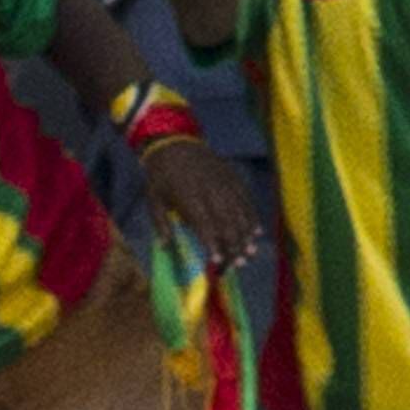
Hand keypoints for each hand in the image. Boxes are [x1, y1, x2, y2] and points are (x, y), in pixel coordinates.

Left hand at [142, 137, 261, 271]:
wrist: (175, 143)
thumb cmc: (160, 176)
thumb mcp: (153, 199)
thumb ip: (160, 223)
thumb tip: (165, 248)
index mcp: (189, 197)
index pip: (204, 225)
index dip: (212, 244)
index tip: (216, 262)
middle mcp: (210, 191)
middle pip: (226, 222)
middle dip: (234, 245)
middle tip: (239, 265)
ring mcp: (224, 184)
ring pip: (240, 213)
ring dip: (246, 235)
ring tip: (250, 253)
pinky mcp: (233, 178)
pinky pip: (246, 200)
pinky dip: (252, 217)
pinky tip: (256, 232)